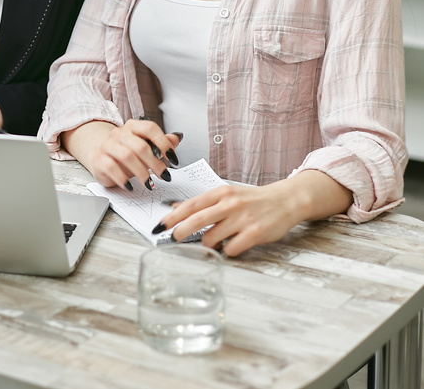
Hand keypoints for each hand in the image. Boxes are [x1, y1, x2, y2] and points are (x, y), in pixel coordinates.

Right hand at [63, 119, 180, 191]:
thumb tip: (177, 138)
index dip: (163, 143)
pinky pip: (112, 168)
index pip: (150, 128)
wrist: (100, 157)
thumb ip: (161, 143)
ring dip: (141, 172)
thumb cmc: (125, 153)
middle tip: (164, 175)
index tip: (173, 158)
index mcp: (132, 126)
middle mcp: (119, 133)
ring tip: (148, 183)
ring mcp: (107, 145)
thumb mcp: (145, 147)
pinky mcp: (99, 159)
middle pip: (140, 146)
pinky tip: (130, 186)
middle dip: (155, 163)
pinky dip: (123, 179)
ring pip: (127, 156)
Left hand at [156, 171, 352, 256]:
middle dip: (180, 231)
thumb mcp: (228, 194)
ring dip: (208, 244)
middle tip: (173, 239)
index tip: (159, 226)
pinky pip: (231, 249)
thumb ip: (204, 203)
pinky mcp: (254, 233)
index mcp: (221, 192)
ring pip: (212, 237)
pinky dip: (227, 251)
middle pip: (197, 219)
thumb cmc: (253, 199)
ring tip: (214, 241)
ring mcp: (242, 219)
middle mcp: (230, 203)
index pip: (191, 204)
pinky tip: (232, 246)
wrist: (285, 200)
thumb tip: (176, 209)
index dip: (172, 216)